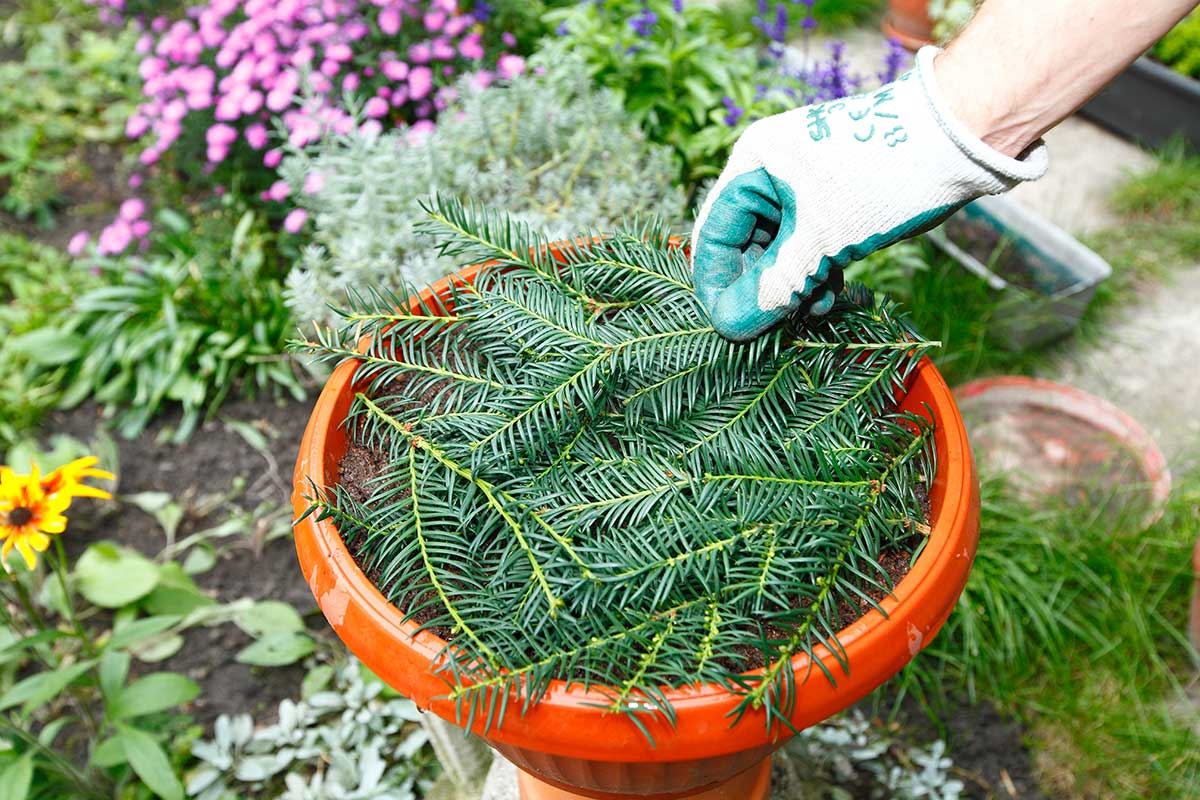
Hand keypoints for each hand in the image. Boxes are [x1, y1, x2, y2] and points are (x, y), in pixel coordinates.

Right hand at [690, 46, 1047, 340]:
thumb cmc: (882, 179)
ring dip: (793, 288)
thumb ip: (772, 288)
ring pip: (778, 254)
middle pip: (745, 247)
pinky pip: (807, 250)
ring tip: (817, 309)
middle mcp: (770, 172)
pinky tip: (833, 297)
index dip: (717, 284)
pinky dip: (815, 277)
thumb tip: (729, 329)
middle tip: (782, 323)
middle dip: (764, 289)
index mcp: (754, 164)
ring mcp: (802, 188)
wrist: (959, 141)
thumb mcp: (821, 240)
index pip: (714, 233)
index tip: (730, 326)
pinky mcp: (833, 205)